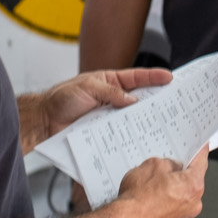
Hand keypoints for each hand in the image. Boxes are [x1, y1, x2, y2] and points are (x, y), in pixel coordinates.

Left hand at [24, 67, 171, 150]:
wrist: (44, 122)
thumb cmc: (61, 98)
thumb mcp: (87, 87)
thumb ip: (110, 93)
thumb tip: (132, 100)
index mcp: (110, 82)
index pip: (136, 78)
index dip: (154, 77)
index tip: (170, 78)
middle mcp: (114, 99)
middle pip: (140, 99)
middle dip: (156, 100)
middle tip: (173, 103)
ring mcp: (111, 117)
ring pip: (133, 118)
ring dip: (144, 121)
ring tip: (160, 124)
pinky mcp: (105, 133)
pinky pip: (121, 134)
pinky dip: (130, 136)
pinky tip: (139, 139)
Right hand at [107, 146, 207, 217]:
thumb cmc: (137, 198)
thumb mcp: (153, 165)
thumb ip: (169, 163)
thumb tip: (172, 167)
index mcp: (193, 186)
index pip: (201, 162)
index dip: (199, 151)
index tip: (200, 147)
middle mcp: (193, 204)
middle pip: (191, 182)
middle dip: (179, 175)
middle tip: (163, 170)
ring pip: (180, 198)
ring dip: (170, 191)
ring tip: (151, 188)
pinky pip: (170, 211)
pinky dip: (163, 205)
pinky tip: (148, 201)